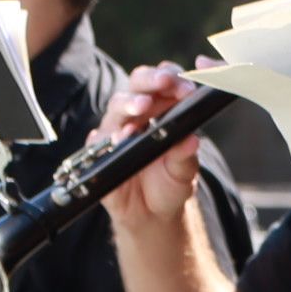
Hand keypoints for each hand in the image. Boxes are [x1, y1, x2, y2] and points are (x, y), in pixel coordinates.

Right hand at [97, 61, 207, 230]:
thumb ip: (186, 155)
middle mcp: (136, 112)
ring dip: (129, 103)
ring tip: (141, 106)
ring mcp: (115, 129)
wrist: (151, 213)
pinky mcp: (100, 151)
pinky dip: (107, 137)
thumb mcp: (184, 170)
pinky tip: (117, 138)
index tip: (188, 87)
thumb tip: (192, 140)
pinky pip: (98, 141)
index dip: (175, 78)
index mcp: (161, 107)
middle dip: (151, 80)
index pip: (165, 81)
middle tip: (165, 81)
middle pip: (138, 83)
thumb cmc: (170, 181)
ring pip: (117, 106)